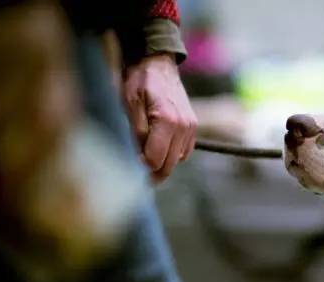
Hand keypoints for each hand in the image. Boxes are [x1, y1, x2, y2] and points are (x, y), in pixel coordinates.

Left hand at [123, 53, 196, 181]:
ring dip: (163, 164)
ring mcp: (190, 127)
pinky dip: (172, 155)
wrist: (157, 62)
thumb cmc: (139, 80)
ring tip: (147, 159)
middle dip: (153, 173)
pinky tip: (160, 149)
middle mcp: (183, 126)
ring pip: (176, 160)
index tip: (132, 167)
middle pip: (168, 165)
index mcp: (166, 121)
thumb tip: (140, 159)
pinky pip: (184, 151)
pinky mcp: (193, 126)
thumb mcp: (130, 105)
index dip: (142, 168)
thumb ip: (137, 134)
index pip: (155, 159)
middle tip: (138, 177)